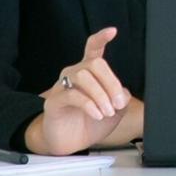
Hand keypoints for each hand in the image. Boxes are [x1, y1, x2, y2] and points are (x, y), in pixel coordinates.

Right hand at [26, 27, 133, 154]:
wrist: (69, 143)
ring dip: (101, 95)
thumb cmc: (90, 123)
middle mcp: (75, 74)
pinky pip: (72, 95)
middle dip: (111, 82)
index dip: (101, 38)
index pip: (93, 48)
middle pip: (95, 63)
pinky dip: (89, 105)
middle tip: (117, 103)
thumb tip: (122, 94)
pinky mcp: (53, 101)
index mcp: (89, 72)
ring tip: (106, 111)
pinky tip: (96, 114)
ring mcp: (62, 86)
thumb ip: (120, 98)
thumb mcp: (114, 111)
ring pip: (84, 76)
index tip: (112, 31)